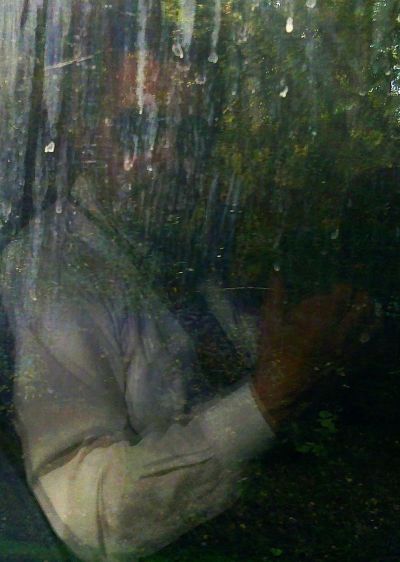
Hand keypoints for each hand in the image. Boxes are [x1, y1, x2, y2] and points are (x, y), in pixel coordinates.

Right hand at [251, 276, 376, 431]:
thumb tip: (275, 273)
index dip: (343, 287)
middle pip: (361, 308)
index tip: (338, 286)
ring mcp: (346, 352)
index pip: (341, 296)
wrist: (281, 393)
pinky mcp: (350, 366)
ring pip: (371, 327)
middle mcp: (337, 335)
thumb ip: (275, 298)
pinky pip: (372, 350)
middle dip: (361, 297)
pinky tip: (373, 331)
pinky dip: (377, 338)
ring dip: (373, 313)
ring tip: (370, 307)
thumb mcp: (270, 326)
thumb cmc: (273, 357)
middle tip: (357, 294)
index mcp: (318, 323)